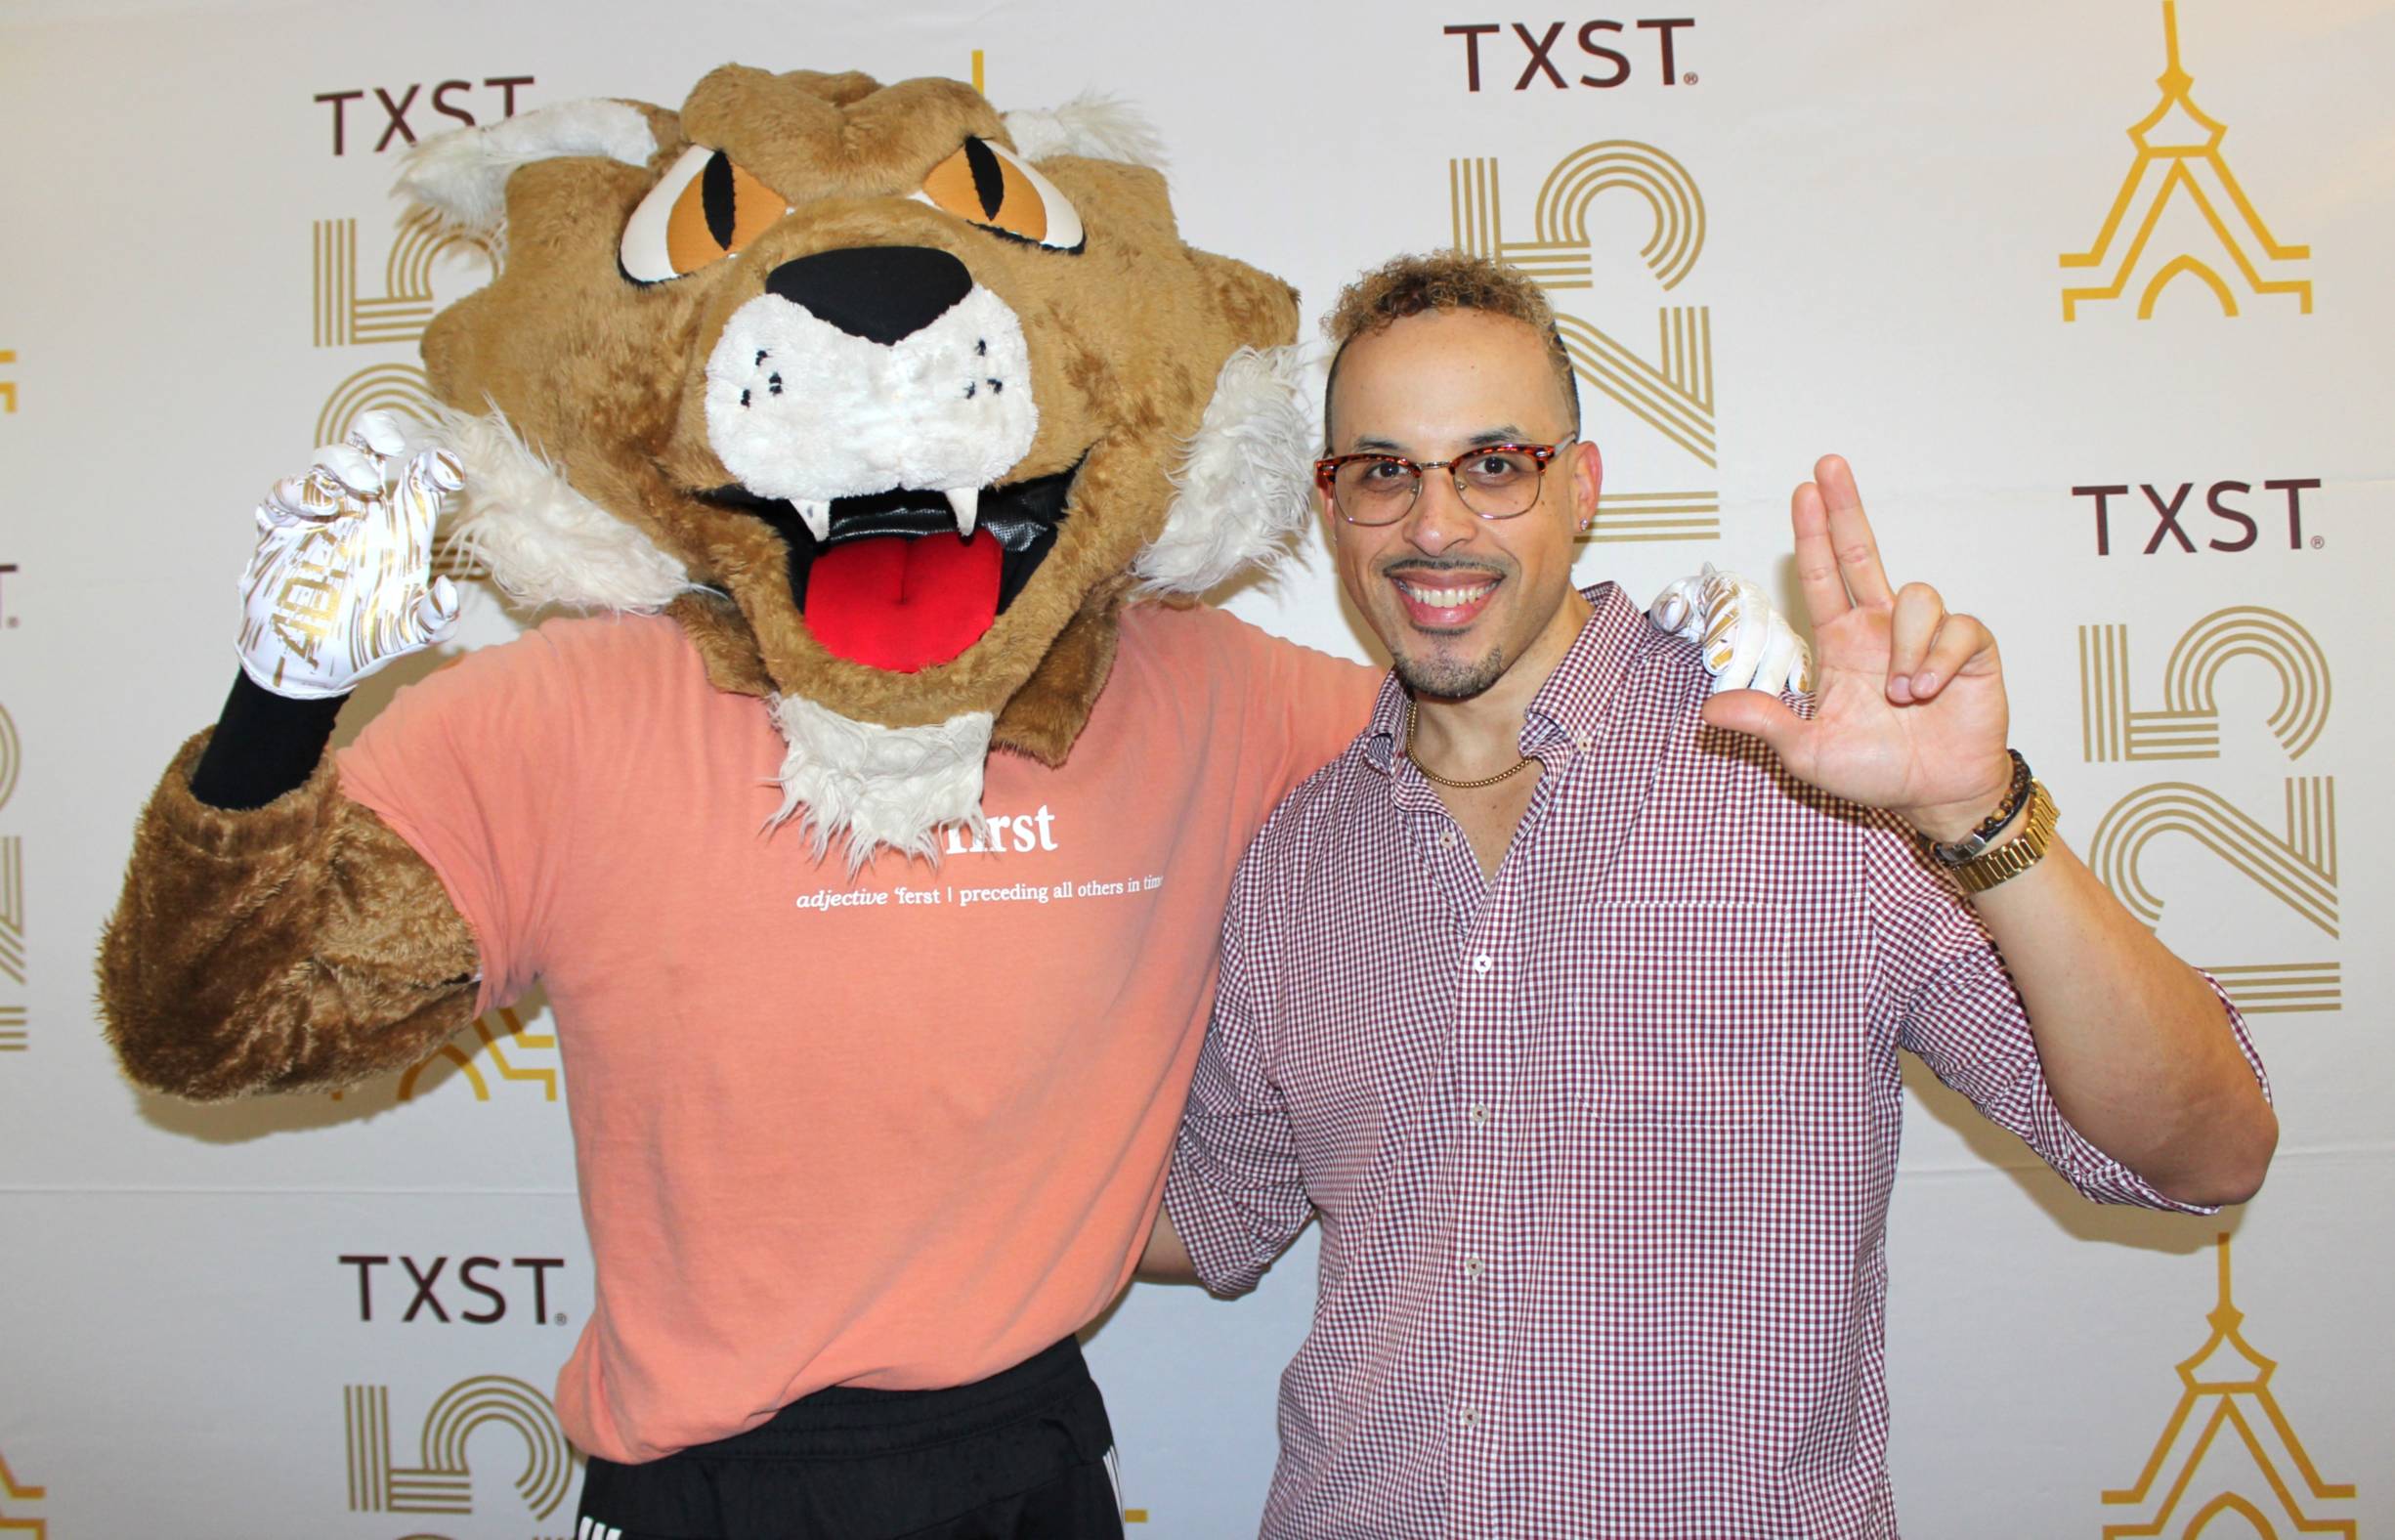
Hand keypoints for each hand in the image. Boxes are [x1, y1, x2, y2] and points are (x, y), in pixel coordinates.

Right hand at [235, 412, 463, 699]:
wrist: (306, 664)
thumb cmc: (362, 640)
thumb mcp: (404, 634)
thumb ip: (433, 619)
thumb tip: (450, 592)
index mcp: (398, 528)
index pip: (419, 482)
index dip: (435, 466)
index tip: (448, 468)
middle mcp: (360, 513)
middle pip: (366, 451)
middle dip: (376, 433)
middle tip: (391, 444)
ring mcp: (319, 517)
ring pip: (326, 464)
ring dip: (342, 463)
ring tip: (358, 486)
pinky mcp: (280, 530)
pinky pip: (283, 495)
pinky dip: (296, 491)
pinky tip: (315, 507)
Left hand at [1648, 562, 1812, 695]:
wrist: (1699, 620)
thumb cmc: (1686, 613)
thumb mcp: (1670, 605)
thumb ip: (1670, 606)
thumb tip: (1676, 611)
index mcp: (1727, 586)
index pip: (1728, 607)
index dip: (1722, 636)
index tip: (1713, 665)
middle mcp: (1756, 602)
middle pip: (1758, 629)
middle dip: (1744, 664)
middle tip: (1727, 694)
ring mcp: (1776, 621)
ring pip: (1784, 643)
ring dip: (1770, 675)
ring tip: (1754, 705)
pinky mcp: (1789, 642)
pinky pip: (1800, 655)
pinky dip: (1798, 674)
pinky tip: (1792, 695)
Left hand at [1699, 456, 2012, 838]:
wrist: (1933, 796)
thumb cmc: (1875, 771)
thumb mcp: (1808, 752)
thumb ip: (1766, 724)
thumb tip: (1709, 711)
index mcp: (1841, 642)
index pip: (1822, 576)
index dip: (1814, 535)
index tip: (1803, 490)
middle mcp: (1881, 628)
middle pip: (1863, 551)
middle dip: (1847, 507)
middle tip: (1829, 465)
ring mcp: (1925, 636)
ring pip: (1918, 594)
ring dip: (1907, 645)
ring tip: (1902, 694)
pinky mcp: (1969, 649)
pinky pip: (1957, 629)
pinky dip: (1939, 661)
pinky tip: (1929, 693)